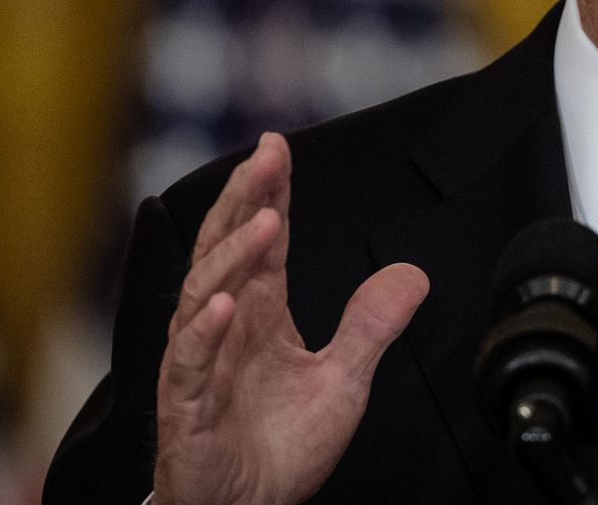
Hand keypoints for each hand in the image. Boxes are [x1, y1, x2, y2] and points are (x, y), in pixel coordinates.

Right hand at [154, 132, 429, 504]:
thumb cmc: (278, 449)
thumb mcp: (342, 381)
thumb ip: (370, 325)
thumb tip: (411, 274)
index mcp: (258, 315)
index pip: (260, 241)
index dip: (268, 194)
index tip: (278, 148)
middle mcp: (224, 330)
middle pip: (225, 250)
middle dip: (243, 201)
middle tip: (264, 158)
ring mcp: (199, 365)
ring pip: (203, 296)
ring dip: (231, 257)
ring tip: (260, 222)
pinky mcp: (185, 408)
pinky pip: (187, 364)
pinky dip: (203, 334)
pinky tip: (223, 306)